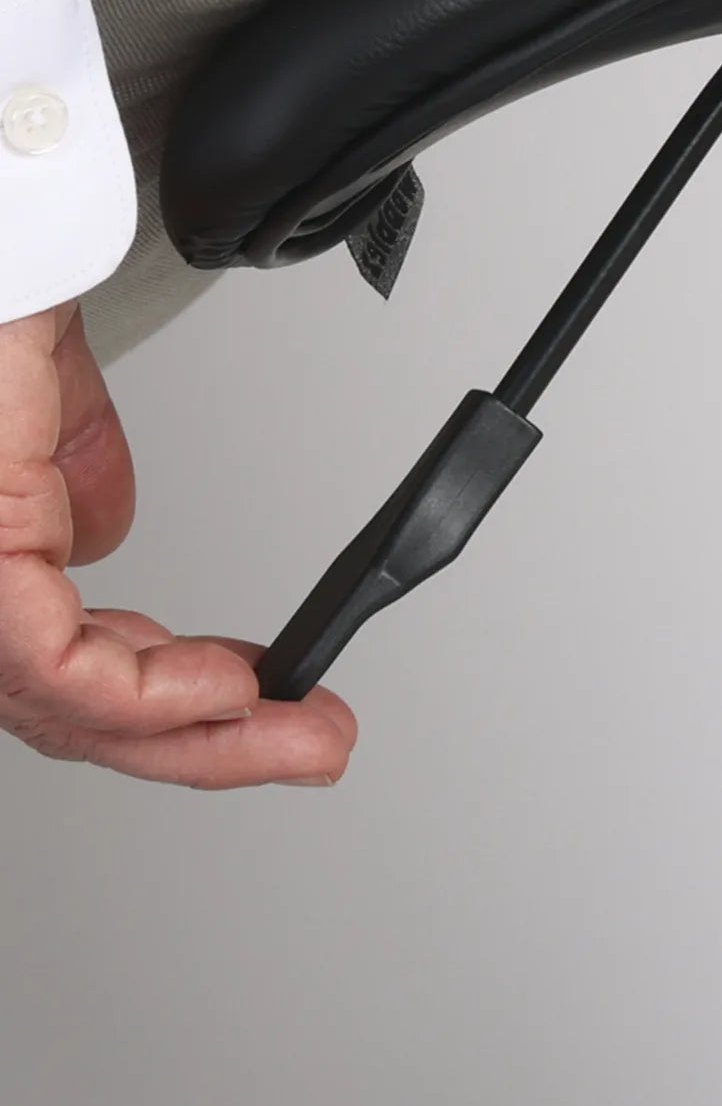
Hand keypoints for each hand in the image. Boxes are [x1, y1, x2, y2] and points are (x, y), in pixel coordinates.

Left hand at [0, 302, 355, 786]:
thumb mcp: (32, 362)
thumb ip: (67, 451)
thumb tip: (101, 529)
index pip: (51, 644)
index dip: (160, 685)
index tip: (254, 689)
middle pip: (66, 696)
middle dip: (204, 737)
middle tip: (305, 744)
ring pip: (63, 702)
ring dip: (202, 731)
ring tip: (298, 732)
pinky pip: (49, 663)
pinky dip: (153, 693)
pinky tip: (234, 686)